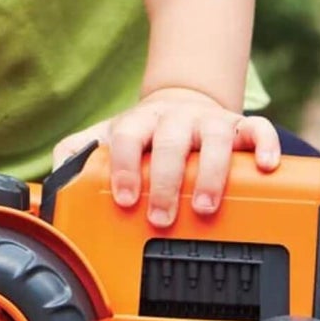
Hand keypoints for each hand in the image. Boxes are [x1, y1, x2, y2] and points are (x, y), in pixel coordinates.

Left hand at [53, 89, 279, 227]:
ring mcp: (209, 121)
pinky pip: (258, 128)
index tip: (126, 198)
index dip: (124, 165)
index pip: (126, 137)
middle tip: (160, 217)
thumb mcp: (107, 138)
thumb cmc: (143, 134)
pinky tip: (266, 167)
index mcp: (139, 122)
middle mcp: (174, 119)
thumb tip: (53, 178)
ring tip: (204, 206)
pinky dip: (264, 145)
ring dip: (210, 172)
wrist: (180, 103)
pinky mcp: (239, 125)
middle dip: (165, 180)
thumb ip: (79, 155)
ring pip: (214, 137)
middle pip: (170, 141)